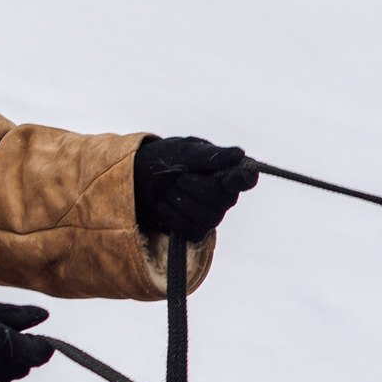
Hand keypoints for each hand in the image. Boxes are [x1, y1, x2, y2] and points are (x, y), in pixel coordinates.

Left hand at [133, 136, 256, 243]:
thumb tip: (239, 154)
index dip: (244, 180)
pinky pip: (191, 230)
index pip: (246, 179)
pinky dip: (172, 216)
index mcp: (225, 172)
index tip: (235, 178)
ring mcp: (211, 215)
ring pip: (209, 218)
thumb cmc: (164, 159)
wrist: (136, 178)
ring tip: (168, 190)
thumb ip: (209, 155)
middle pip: (224, 199)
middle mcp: (224, 196)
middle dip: (197, 188)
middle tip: (178, 179)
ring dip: (182, 202)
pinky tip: (163, 204)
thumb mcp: (182, 151)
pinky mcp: (194, 230)